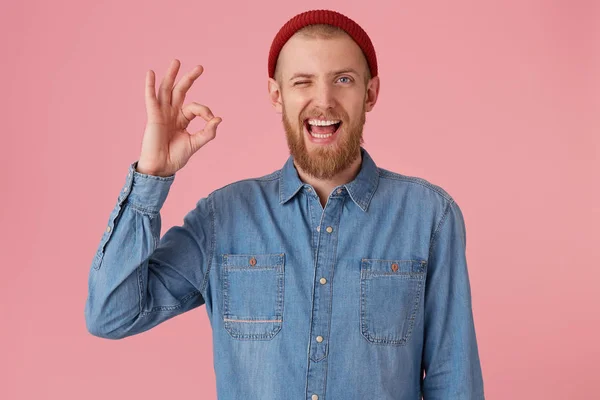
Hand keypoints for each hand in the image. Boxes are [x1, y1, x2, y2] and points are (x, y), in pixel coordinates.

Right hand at [137, 59, 221, 176]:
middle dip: (189, 79)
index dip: (205, 111)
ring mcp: (161, 113)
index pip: (195, 107)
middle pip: (180, 91)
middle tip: (200, 67)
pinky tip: (151, 73)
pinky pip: (151, 98)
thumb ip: (208, 132)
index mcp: (181, 119)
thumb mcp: (195, 143)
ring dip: (171, 75)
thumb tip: (219, 118)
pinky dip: (149, 85)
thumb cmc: (176, 157)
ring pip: (166, 90)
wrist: (162, 167)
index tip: (211, 120)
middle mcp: (171, 113)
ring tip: (176, 61)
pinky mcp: (153, 116)